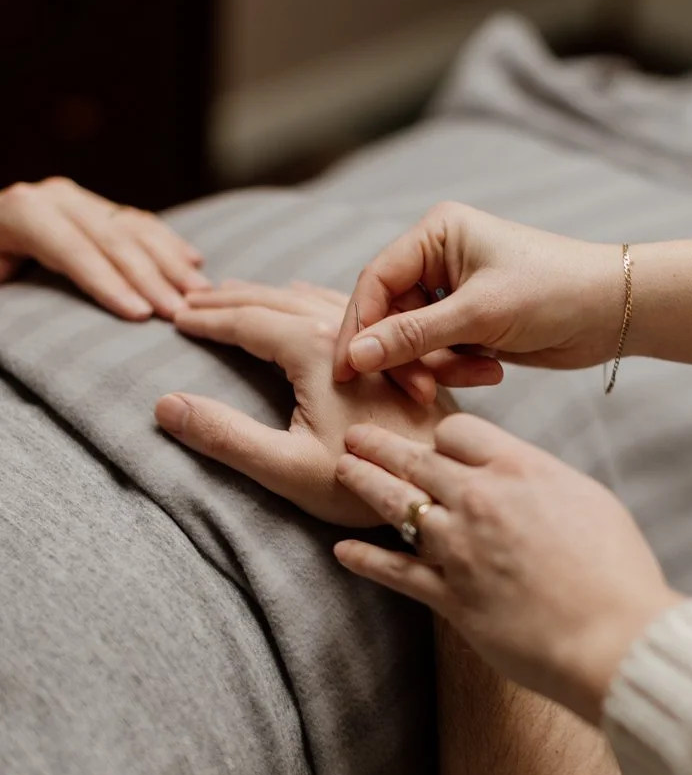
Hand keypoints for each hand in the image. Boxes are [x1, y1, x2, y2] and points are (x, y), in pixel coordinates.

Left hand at [0, 177, 209, 318]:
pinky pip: (141, 224)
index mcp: (23, 213)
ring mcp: (81, 201)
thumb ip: (5, 277)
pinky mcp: (98, 210)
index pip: (72, 249)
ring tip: (199, 295)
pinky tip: (194, 264)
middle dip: (150, 278)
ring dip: (171, 264)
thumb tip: (20, 277)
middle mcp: (55, 198)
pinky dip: (169, 245)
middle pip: (112, 239)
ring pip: (134, 229)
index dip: (107, 283)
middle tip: (180, 313)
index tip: (140, 316)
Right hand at [155, 280, 454, 526]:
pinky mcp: (397, 347)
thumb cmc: (369, 480)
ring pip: (307, 297)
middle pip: (274, 300)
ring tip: (234, 293)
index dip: (206, 320)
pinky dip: (304, 298)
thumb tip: (166, 405)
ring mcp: (375, 334)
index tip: (174, 319)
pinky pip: (340, 305)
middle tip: (190, 297)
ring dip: (265, 294)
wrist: (444, 481)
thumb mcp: (288, 467)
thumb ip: (225, 436)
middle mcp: (347, 327)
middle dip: (228, 299)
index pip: (247, 321)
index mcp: (315, 348)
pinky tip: (305, 298)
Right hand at [333, 201, 624, 395]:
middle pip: (389, 315)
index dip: (359, 326)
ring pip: (413, 341)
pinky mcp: (469, 322)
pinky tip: (492, 369)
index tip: (349, 369)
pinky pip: (439, 353)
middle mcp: (439, 258)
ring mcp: (453, 292)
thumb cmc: (553, 292)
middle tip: (418, 389)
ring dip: (437, 366)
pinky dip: (458, 368)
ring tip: (479, 372)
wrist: (613, 312)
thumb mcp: (478, 315)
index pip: (375, 281)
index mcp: (436, 234)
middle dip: (404, 355)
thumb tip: (355, 355)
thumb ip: (412, 336)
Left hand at [334, 414, 680, 720]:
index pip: (459, 430)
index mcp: (521, 469)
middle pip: (416, 459)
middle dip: (380, 444)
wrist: (614, 636)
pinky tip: (343, 551)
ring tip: (341, 471)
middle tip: (354, 435)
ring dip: (363, 484)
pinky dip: (365, 560)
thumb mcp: (590, 501)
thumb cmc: (616, 571)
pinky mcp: (450, 596)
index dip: (441, 434)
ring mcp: (460, 548)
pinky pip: (396, 571)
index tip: (432, 442)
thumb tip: (521, 475)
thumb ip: (543, 481)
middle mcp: (481, 499)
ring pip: (396, 504)